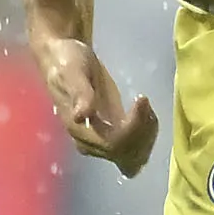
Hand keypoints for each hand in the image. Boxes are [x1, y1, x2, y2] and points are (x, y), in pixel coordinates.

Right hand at [31, 31, 159, 176]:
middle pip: (125, 153)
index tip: (141, 99)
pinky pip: (135, 150)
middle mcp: (90, 142)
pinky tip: (147, 114)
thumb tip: (81, 116)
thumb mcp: (72, 72)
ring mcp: (102, 140)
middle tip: (144, 102)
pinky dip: (147, 136)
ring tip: (146, 106)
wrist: (66, 58)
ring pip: (133, 156)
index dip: (133, 128)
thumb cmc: (67, 62)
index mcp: (79, 130)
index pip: (112, 144)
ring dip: (147, 134)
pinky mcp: (113, 134)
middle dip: (142, 130)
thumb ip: (79, 93)